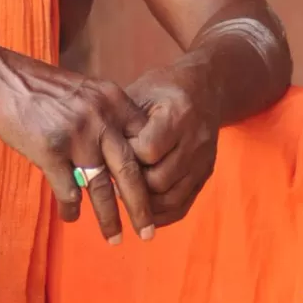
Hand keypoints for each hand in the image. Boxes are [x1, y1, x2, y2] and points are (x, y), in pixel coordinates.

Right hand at [0, 47, 156, 242]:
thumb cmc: (39, 86)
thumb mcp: (84, 90)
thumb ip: (105, 115)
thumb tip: (121, 149)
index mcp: (113, 100)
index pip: (145, 143)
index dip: (151, 173)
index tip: (155, 195)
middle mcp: (101, 118)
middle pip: (130, 172)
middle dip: (141, 207)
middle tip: (149, 232)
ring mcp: (76, 135)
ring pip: (101, 188)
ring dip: (109, 218)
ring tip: (114, 237)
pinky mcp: (50, 150)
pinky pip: (67, 190)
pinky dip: (70, 208)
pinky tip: (70, 217)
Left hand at [126, 68, 218, 224]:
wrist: (205, 89)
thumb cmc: (162, 90)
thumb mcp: (140, 94)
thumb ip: (123, 124)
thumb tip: (96, 158)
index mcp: (178, 114)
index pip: (148, 151)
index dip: (125, 157)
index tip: (111, 153)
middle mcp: (195, 140)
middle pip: (159, 179)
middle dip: (132, 183)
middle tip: (112, 180)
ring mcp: (203, 161)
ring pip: (171, 198)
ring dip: (144, 203)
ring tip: (124, 194)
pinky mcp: (205, 175)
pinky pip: (183, 205)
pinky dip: (160, 214)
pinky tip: (142, 210)